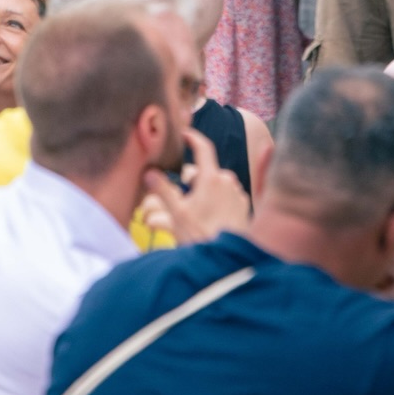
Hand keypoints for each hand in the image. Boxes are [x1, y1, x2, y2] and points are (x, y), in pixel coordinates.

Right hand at [141, 128, 250, 244]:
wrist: (228, 260)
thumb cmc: (202, 236)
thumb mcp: (177, 214)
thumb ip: (162, 190)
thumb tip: (149, 172)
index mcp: (212, 177)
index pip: (203, 147)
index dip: (192, 138)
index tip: (184, 134)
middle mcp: (228, 181)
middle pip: (206, 172)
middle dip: (192, 181)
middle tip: (181, 196)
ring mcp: (238, 194)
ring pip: (217, 186)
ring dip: (204, 192)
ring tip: (194, 212)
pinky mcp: (244, 207)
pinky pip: (227, 197)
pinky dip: (217, 202)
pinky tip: (209, 219)